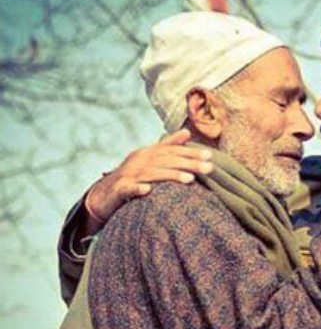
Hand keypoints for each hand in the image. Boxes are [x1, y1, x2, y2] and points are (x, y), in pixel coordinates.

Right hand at [86, 128, 212, 225]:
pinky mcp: (118, 190)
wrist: (103, 195)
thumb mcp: (149, 161)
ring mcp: (128, 175)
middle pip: (166, 160)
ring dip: (170, 176)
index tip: (210, 156)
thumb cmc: (131, 177)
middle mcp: (138, 161)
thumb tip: (187, 132)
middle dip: (189, 163)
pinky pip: (128, 188)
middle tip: (209, 168)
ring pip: (151, 174)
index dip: (191, 153)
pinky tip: (148, 190)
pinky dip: (137, 188)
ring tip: (189, 180)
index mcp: (147, 154)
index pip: (172, 151)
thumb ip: (167, 147)